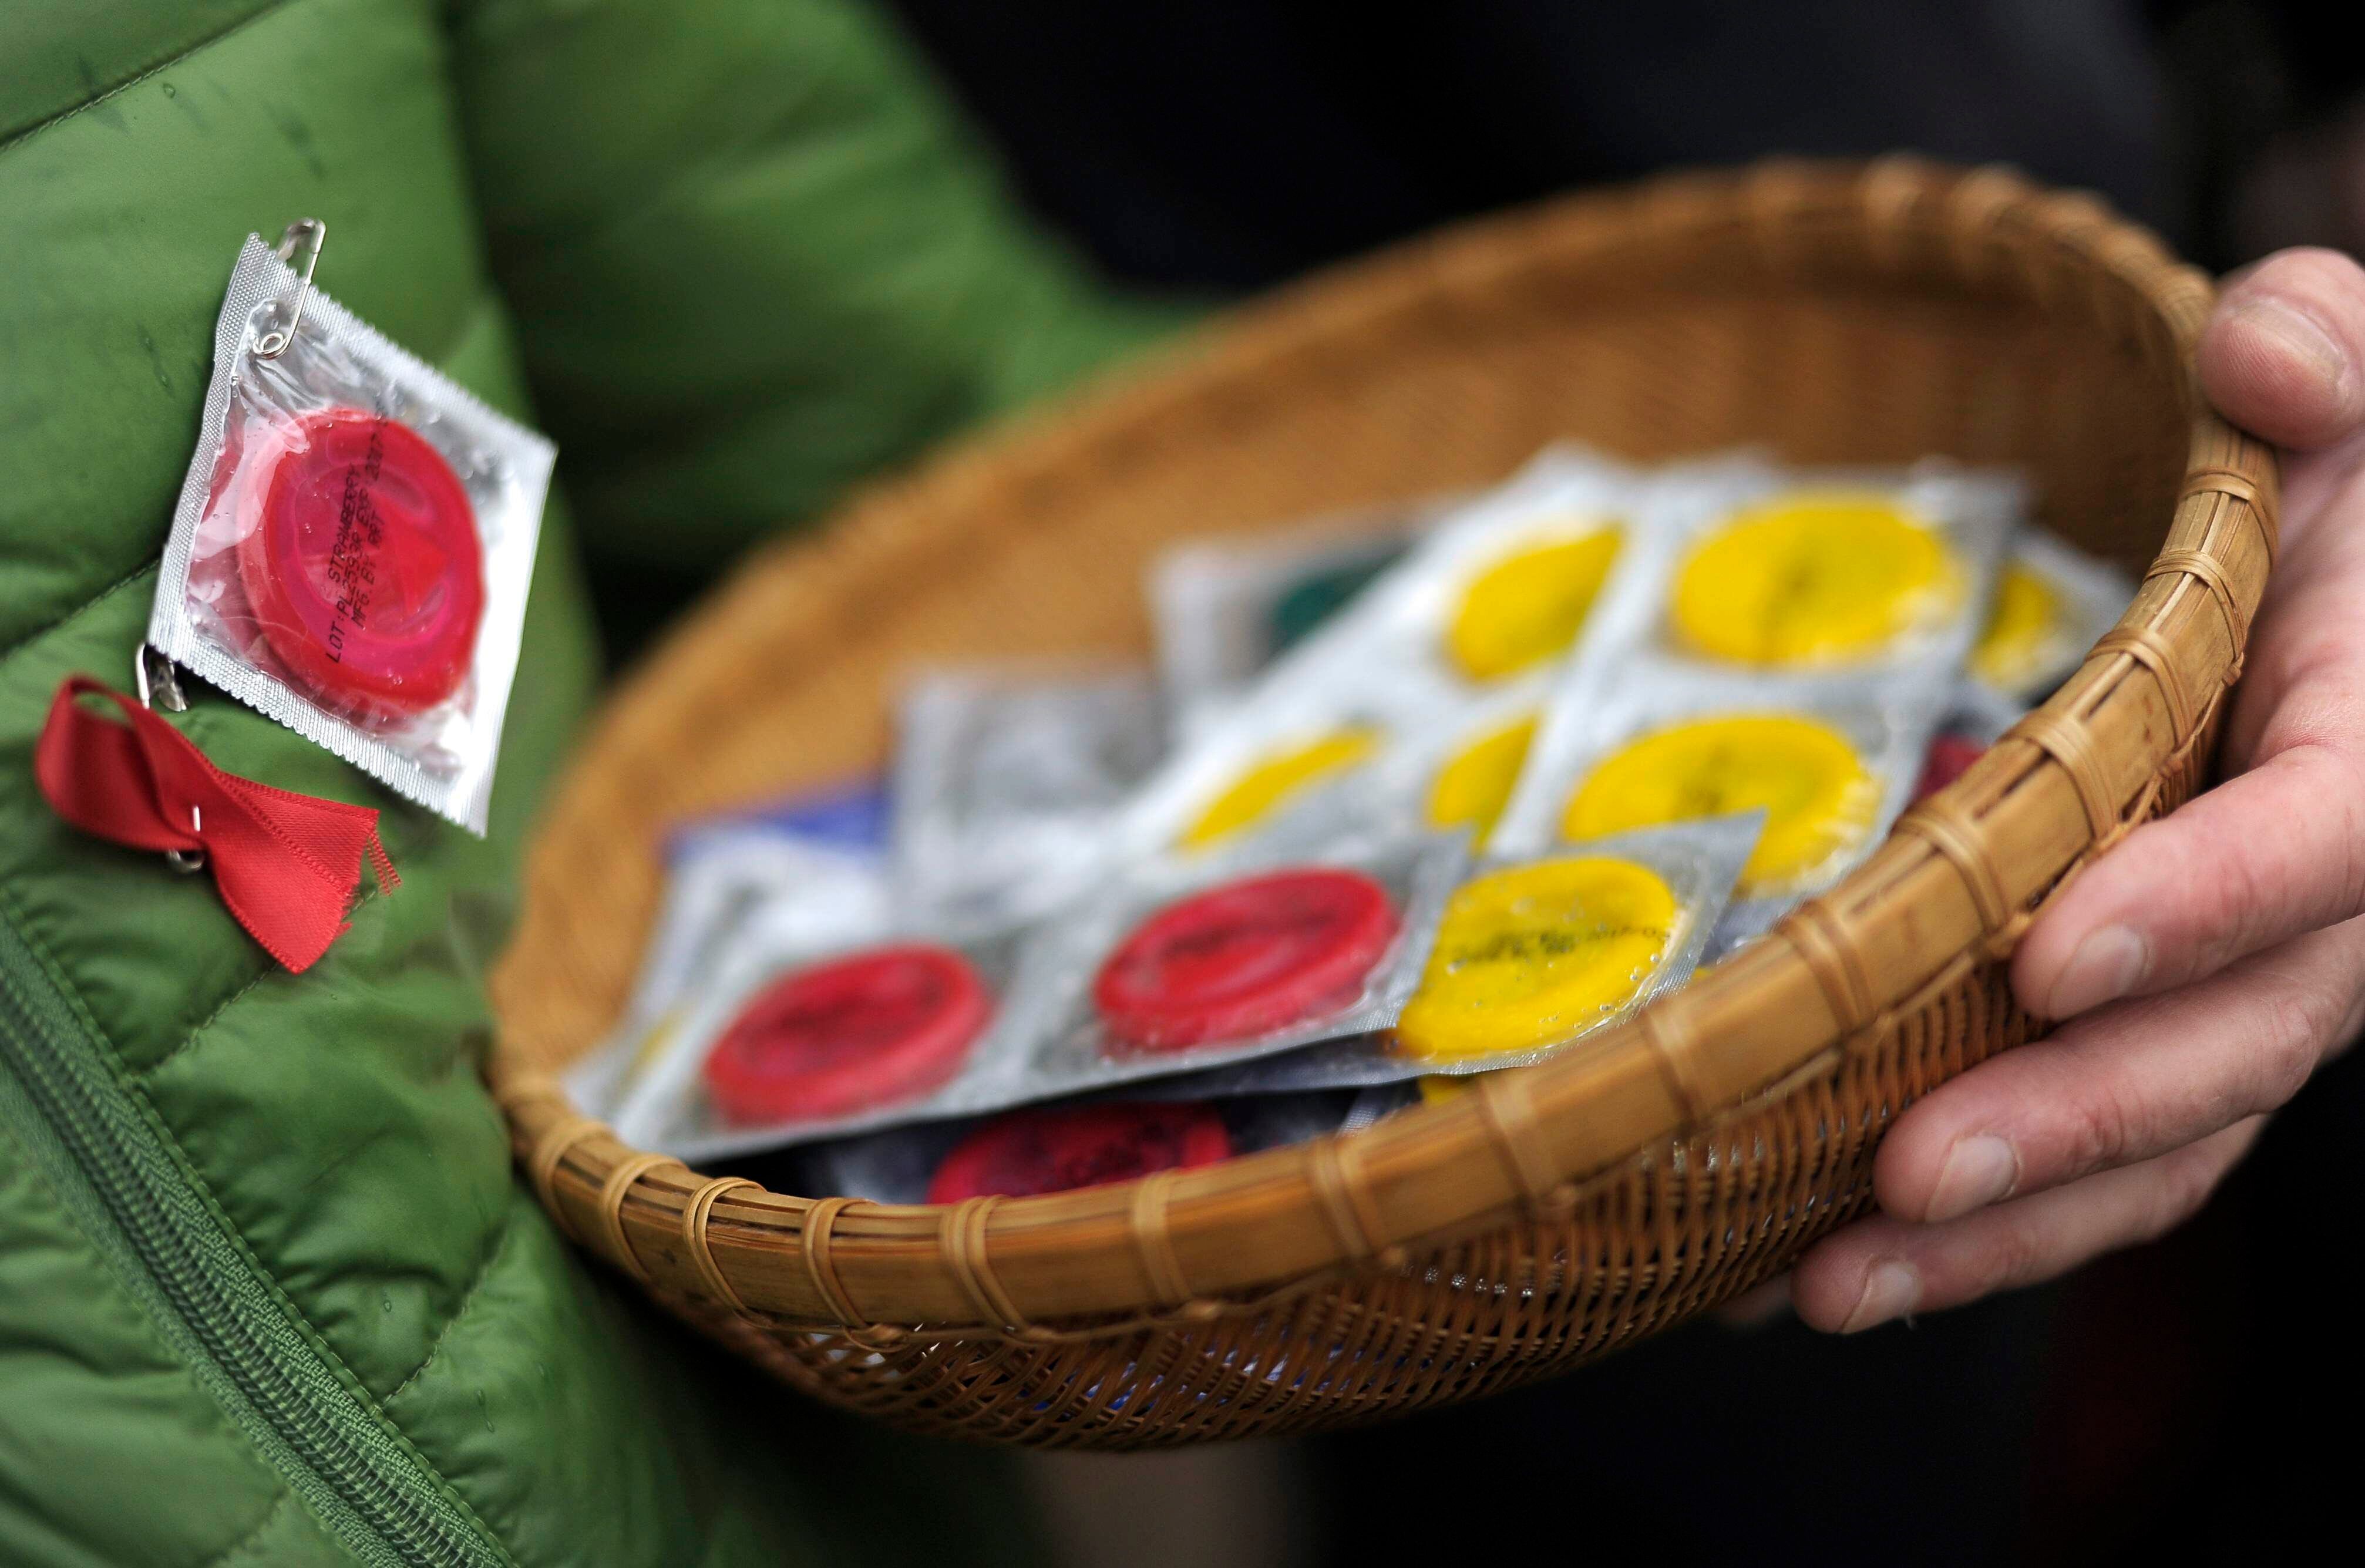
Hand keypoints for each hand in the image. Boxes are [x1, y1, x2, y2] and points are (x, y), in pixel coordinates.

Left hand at [1791, 247, 2364, 1332]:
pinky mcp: (2166, 1029)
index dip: (2210, 900)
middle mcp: (2328, 894)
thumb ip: (2330, 353)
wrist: (2313, 584)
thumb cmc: (2316, 474)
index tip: (2055, 951)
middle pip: (2238, 1042)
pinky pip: (2097, 1156)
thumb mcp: (2347, 384)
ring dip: (2001, 1230)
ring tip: (1825, 1286)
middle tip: (1903, 1176)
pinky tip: (1811, 1275)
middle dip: (2075, 1118)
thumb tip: (2261, 352)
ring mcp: (2246, 983)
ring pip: (2160, 1144)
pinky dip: (1976, 1230)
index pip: (2332, 838)